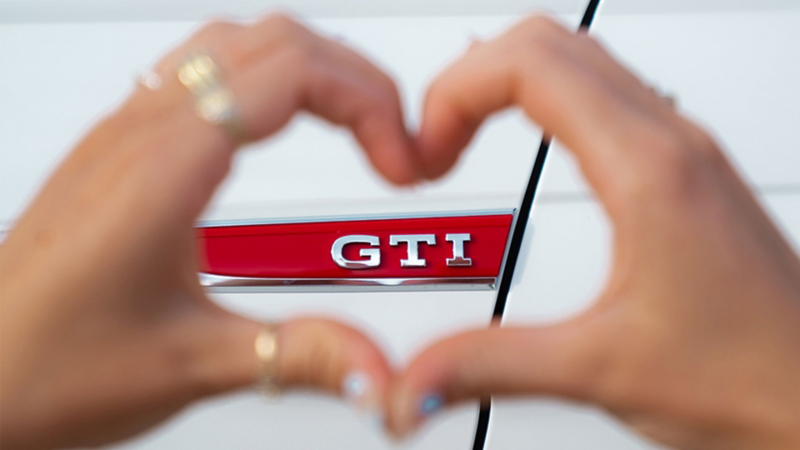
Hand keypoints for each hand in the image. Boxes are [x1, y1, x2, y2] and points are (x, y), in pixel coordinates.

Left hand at [0, 14, 413, 448]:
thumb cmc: (39, 364)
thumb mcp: (190, 364)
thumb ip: (299, 356)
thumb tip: (379, 365)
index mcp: (166, 166)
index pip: (293, 71)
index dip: (369, 101)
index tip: (399, 161)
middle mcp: (142, 131)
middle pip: (276, 40)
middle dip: (356, 80)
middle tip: (391, 142)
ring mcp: (125, 131)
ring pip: (236, 42)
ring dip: (311, 69)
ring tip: (351, 125)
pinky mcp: (119, 149)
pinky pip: (202, 70)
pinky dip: (267, 79)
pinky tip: (279, 124)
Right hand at [389, 16, 799, 448]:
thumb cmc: (754, 376)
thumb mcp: (601, 371)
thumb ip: (491, 365)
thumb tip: (416, 376)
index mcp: (648, 170)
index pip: (529, 64)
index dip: (455, 91)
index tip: (427, 151)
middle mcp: (673, 143)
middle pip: (549, 41)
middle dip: (470, 78)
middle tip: (436, 142)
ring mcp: (684, 151)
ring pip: (579, 58)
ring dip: (505, 83)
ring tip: (464, 139)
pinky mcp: (686, 173)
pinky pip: (604, 96)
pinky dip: (543, 101)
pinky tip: (527, 145)